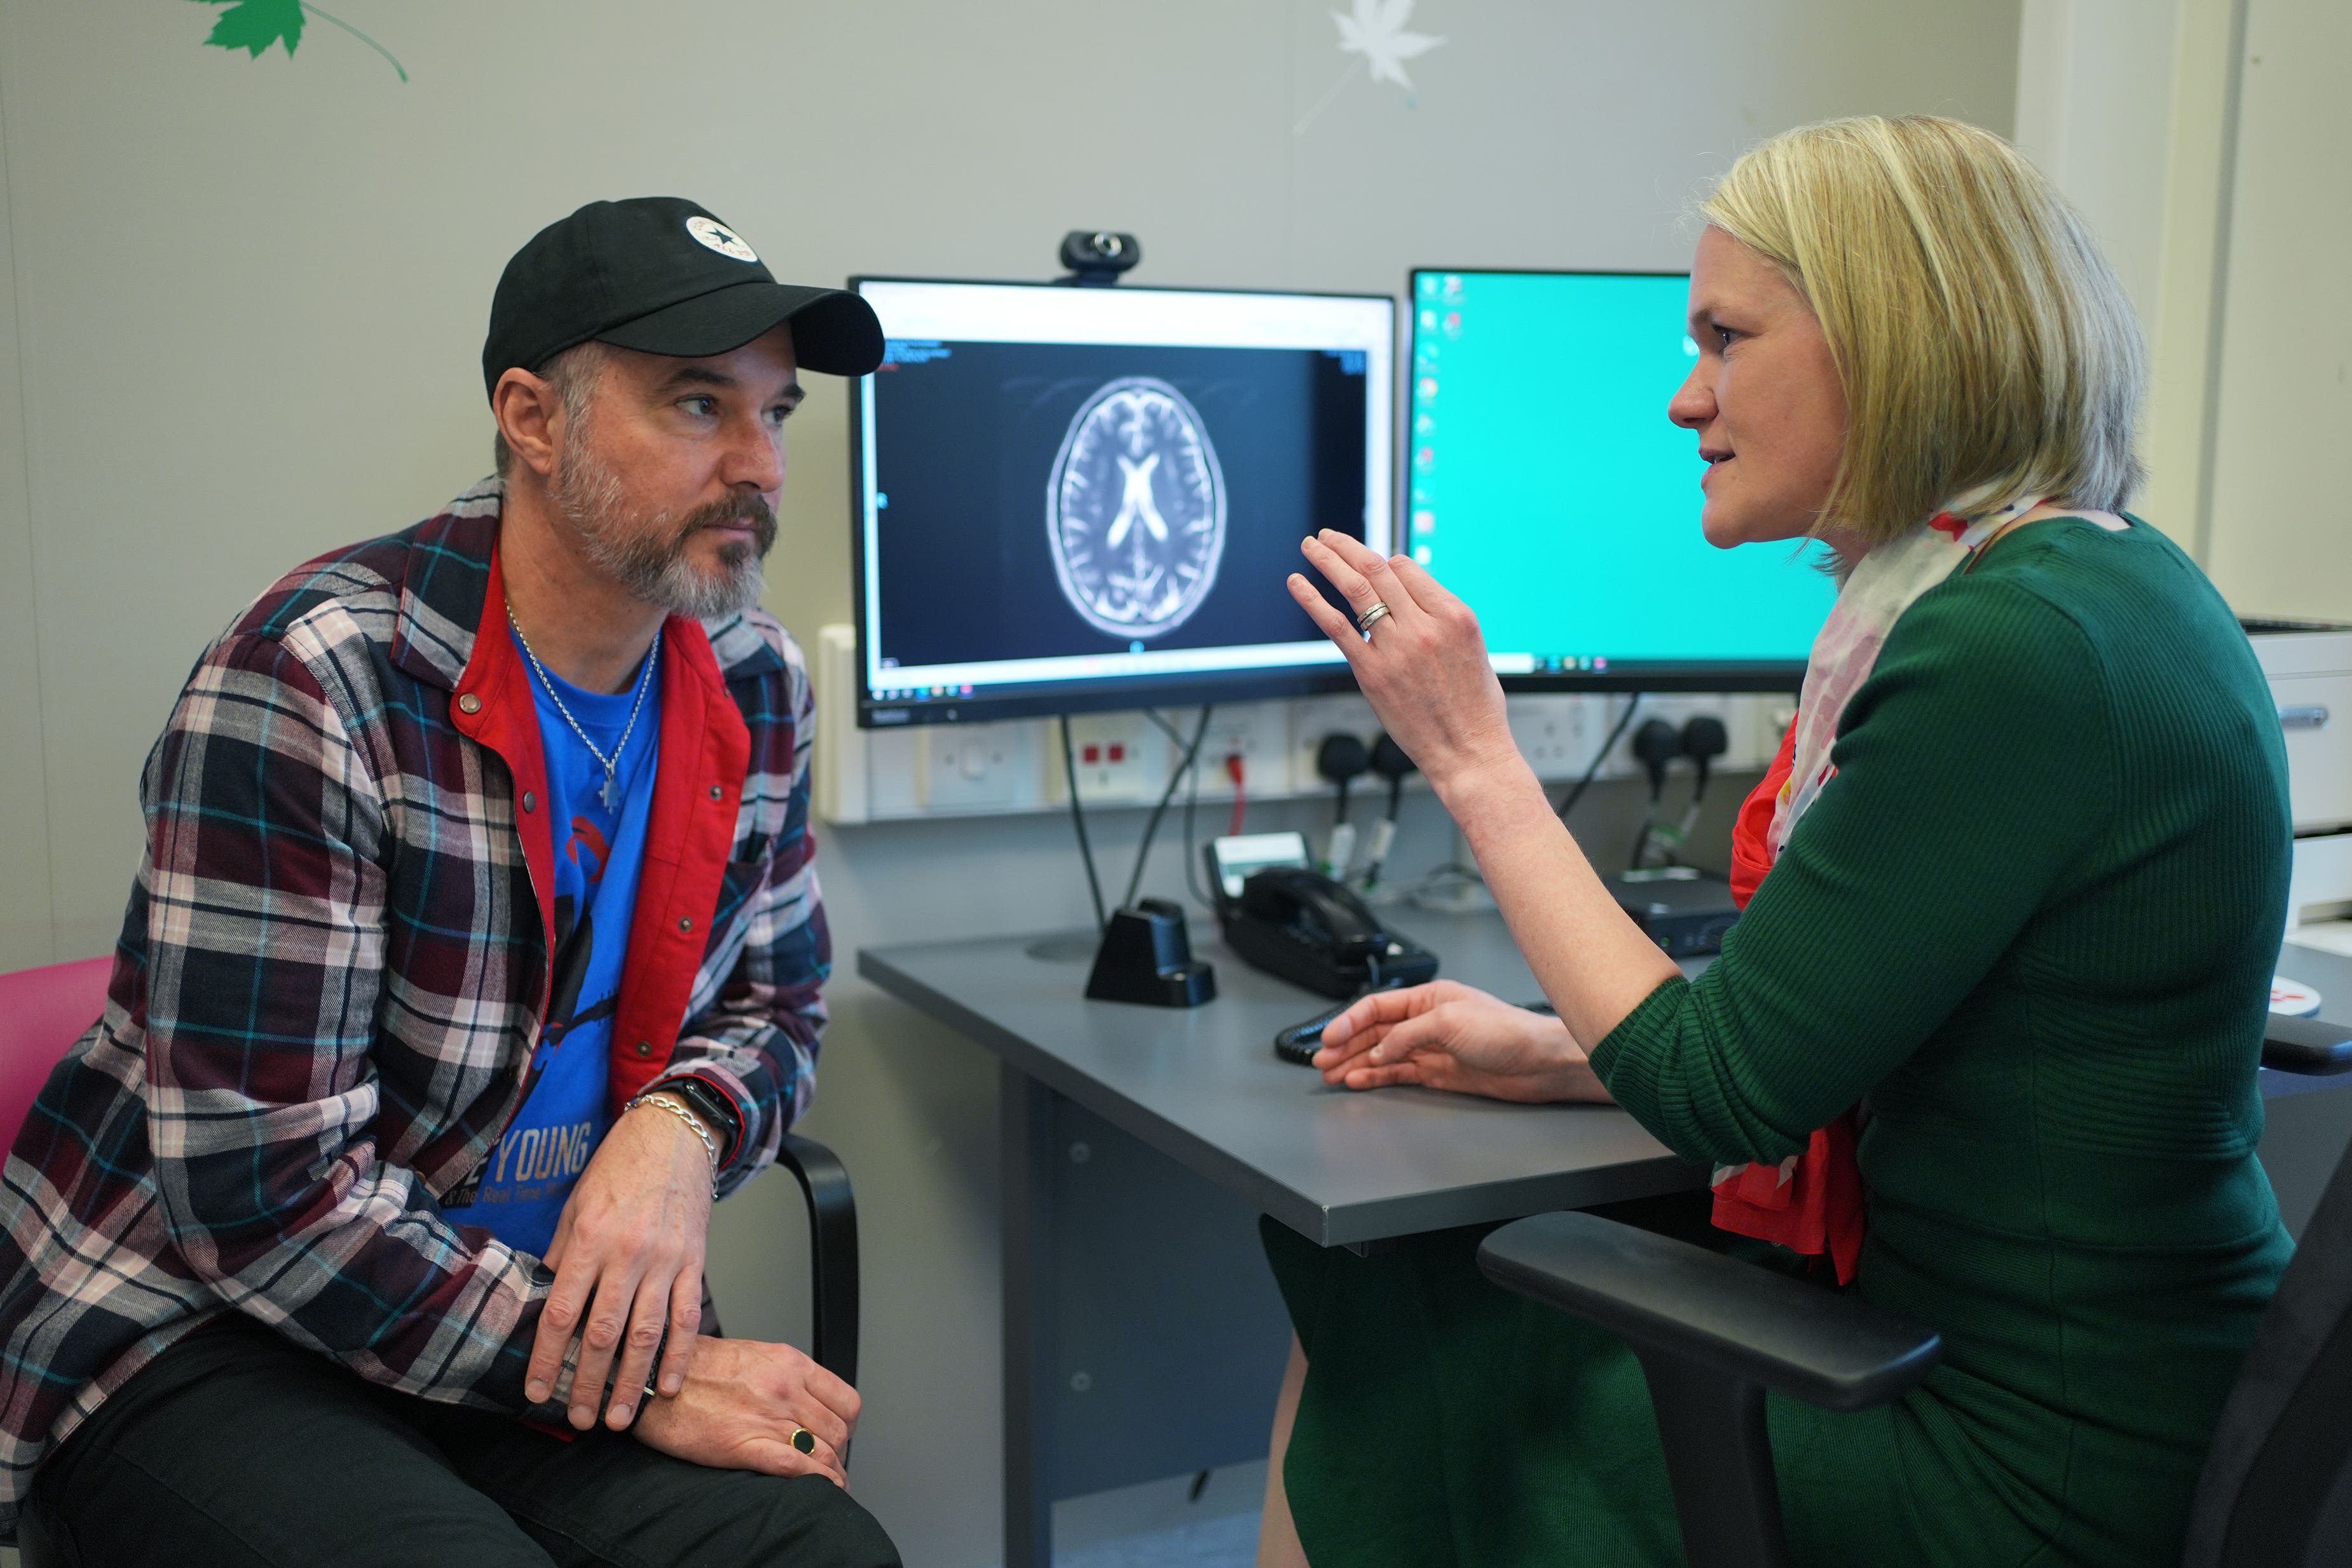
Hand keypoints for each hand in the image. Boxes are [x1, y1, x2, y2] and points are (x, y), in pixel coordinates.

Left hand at [525, 1096, 716, 1430]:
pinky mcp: (695, 1260)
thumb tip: (549, 1299)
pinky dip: (680, 1356)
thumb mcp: (576, 1205)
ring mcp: (665, 1260)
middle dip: (589, 1384)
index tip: (539, 1392)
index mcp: (590, 1240)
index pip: (560, 1313)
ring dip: (632, 1383)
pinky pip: (687, 1317)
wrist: (674, 1133)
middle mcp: (627, 1254)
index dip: (547, 1359)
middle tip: (580, 1420)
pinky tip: (670, 1386)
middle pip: (603, 1334)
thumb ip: (563, 1255)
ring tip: (621, 1419)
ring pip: (646, 1334)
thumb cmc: (619, 1167)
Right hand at [633, 1337, 860, 1488]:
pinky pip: (799, 1467)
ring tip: (829, 1481)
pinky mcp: (746, 1445)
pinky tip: (823, 1489)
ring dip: (833, 1471)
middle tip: (831, 1462)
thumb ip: (783, 1375)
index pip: (845, 1400)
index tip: (841, 1436)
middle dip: (840, 1451)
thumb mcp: (751, 1355)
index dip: (848, 1425)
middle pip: (839, 1429)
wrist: (653, 1377)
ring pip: (824, 1450)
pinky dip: (819, 1482)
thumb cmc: (694, 1367)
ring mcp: (768, 1417)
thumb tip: (805, 1398)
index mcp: (789, 1363)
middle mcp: (785, 1388)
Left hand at [1288, 531, 1519, 799]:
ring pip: (1355, 589)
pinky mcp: (1372, 672)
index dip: (1383, 563)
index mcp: (1455, 614)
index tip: (1368, 565)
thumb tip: (1408, 596)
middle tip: (1326, 537)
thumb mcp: (1472, 648)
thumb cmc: (1474, 707)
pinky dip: (1312, 600)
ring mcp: (1396, 648)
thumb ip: (1440, 618)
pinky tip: (1297, 583)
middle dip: (1346, 547)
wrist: (1468, 752)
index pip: (1406, 568)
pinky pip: (1336, 626)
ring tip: (1311, 545)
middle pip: (1377, 570)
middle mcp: (1425, 625)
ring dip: (1327, 561)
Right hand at [1313, 980, 1611, 1103]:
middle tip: (1321, 1061)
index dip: (1348, 1021)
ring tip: (1332, 1074)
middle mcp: (1426, 1022)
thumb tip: (1379, 1050)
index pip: (1376, 1007)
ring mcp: (1431, 1049)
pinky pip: (1398, 1074)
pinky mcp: (1438, 1074)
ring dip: (1356, 1063)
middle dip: (1345, 1046)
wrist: (1540, 1063)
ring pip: (1382, 1055)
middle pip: (1374, 1033)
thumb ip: (1408, 1035)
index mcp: (1428, 998)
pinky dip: (1376, 1077)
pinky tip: (1359, 1080)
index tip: (1329, 1038)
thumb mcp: (1450, 1022)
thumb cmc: (1507, 1031)